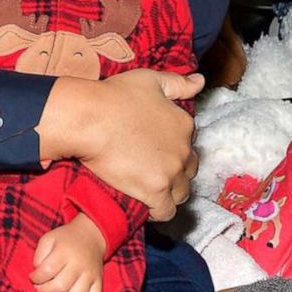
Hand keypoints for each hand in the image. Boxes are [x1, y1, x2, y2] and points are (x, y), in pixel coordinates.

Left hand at [31, 214, 108, 291]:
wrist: (92, 236)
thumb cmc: (65, 240)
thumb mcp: (48, 239)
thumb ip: (39, 255)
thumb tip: (38, 274)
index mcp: (65, 251)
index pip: (47, 271)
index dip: (35, 278)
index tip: (34, 277)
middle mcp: (80, 264)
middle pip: (60, 287)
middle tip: (41, 287)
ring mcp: (91, 275)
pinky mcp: (99, 284)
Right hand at [39, 71, 201, 220]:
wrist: (91, 119)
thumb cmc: (115, 97)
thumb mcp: (151, 80)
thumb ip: (179, 84)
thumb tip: (201, 81)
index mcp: (185, 125)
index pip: (189, 145)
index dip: (173, 150)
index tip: (157, 152)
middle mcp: (184, 150)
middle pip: (188, 170)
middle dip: (175, 173)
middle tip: (152, 172)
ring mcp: (171, 173)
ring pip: (181, 193)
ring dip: (170, 194)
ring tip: (150, 191)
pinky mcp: (155, 192)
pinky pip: (166, 212)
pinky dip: (159, 211)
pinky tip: (146, 206)